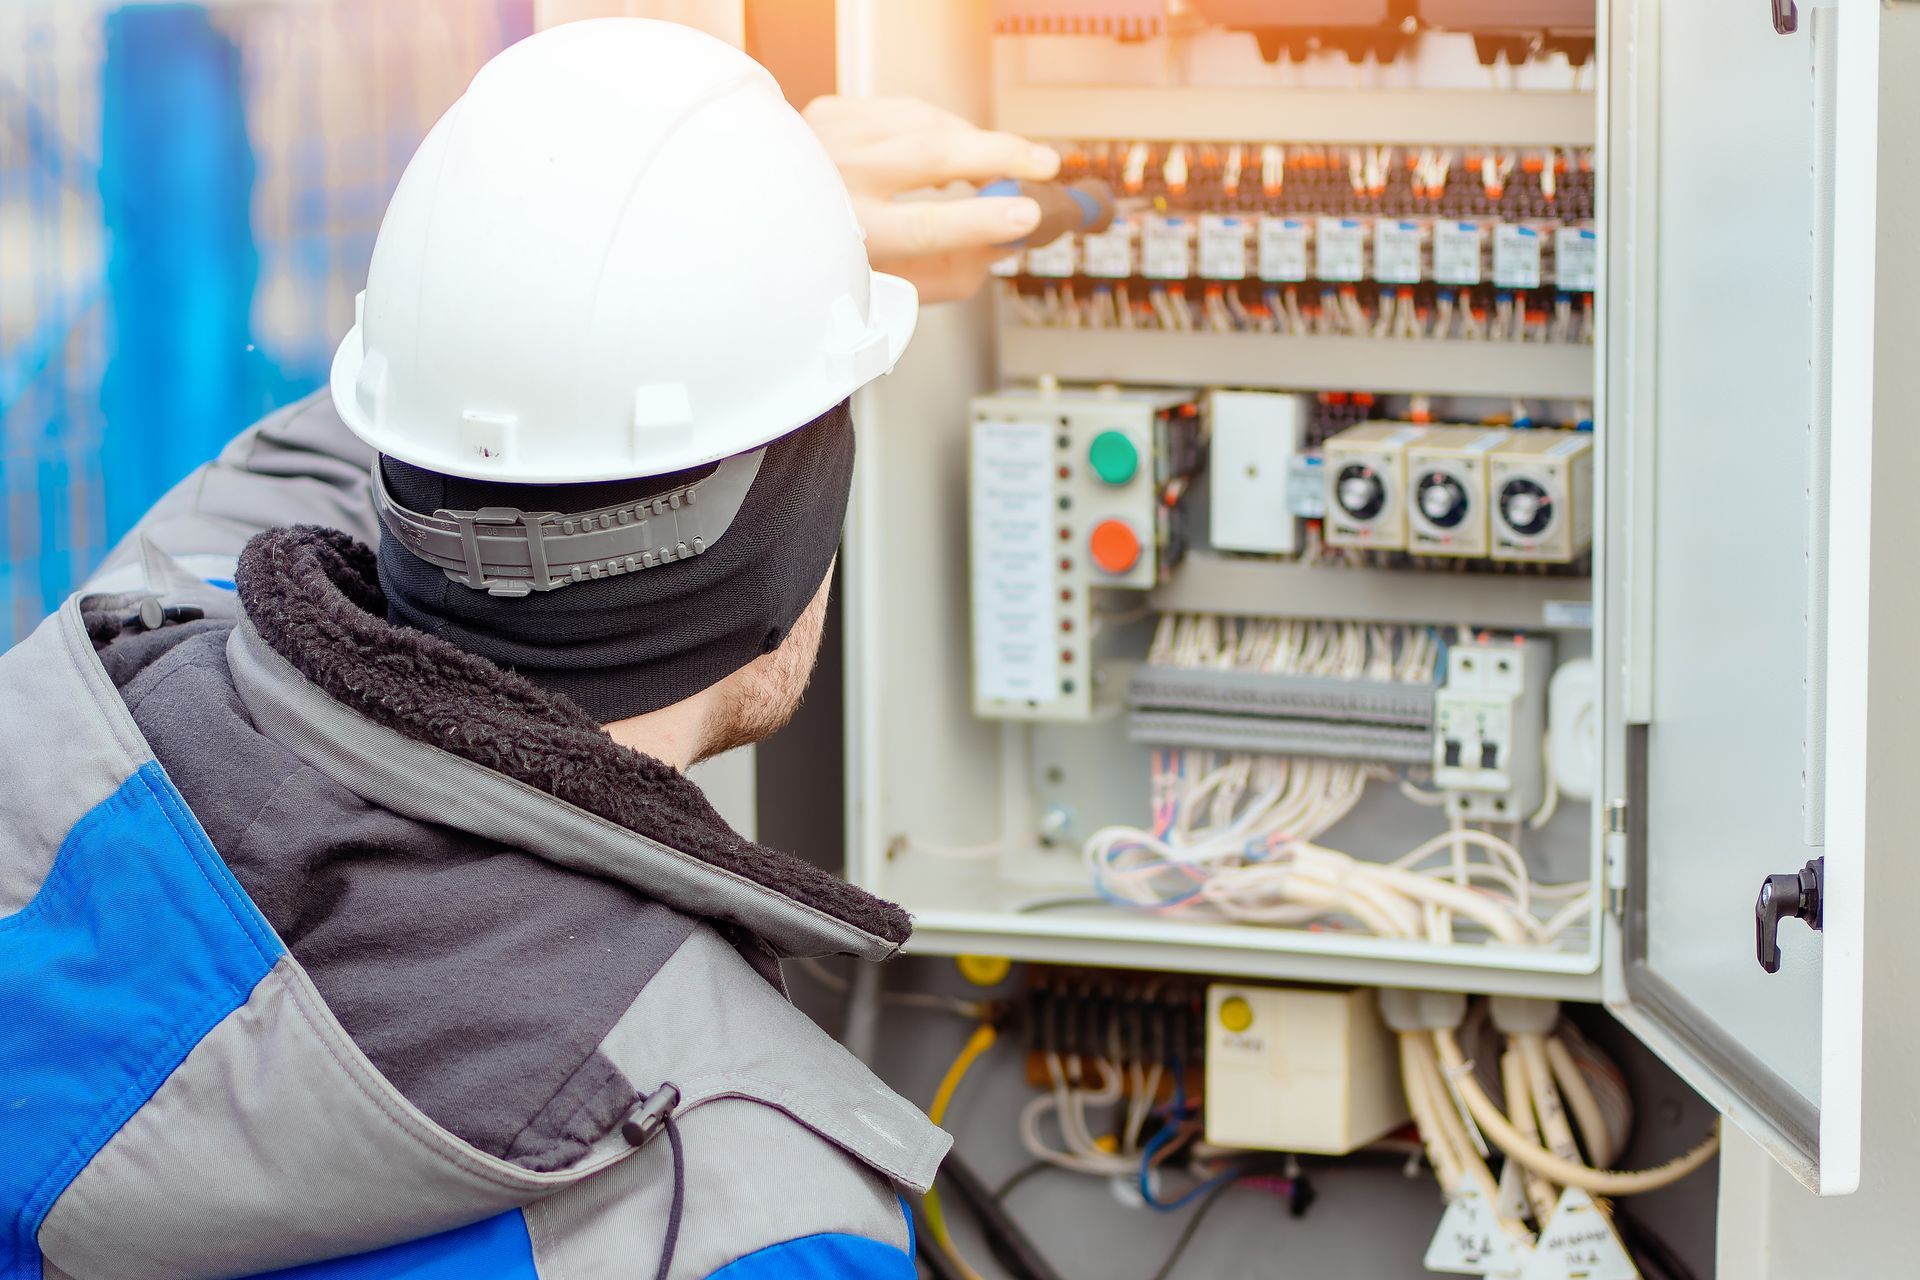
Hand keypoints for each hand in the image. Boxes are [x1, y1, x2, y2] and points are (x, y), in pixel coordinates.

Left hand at [805, 95, 1059, 303]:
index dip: (981, 219)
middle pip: (929, 156)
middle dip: (997, 156)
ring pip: (924, 122)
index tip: (1028, 214)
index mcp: (853, 239)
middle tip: (1045, 165)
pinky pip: (906, 109)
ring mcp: (831, 138)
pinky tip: (953, 147)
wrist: (777, 220)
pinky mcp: (832, 111)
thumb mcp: (900, 288)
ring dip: (974, 140)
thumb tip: (1012, 236)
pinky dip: (939, 126)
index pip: (925, 226)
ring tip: (1005, 162)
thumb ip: (959, 269)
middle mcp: (836, 182)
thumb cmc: (846, 261)